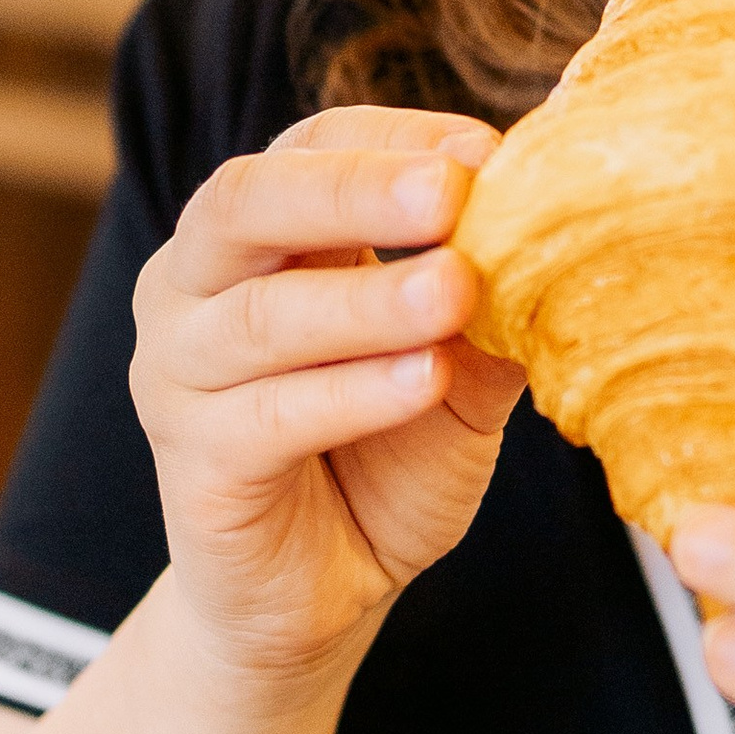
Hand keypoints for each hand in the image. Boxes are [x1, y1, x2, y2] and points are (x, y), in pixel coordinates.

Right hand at [130, 106, 524, 684]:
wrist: (321, 595)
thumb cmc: (383, 461)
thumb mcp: (457, 372)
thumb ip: (486, 306)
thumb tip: (557, 232)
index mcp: (258, 236)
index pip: (308, 147)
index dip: (391, 138)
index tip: (486, 150)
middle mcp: (194, 286)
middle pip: (248, 201)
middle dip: (355, 190)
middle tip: (451, 192)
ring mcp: (178, 373)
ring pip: (259, 315)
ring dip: (365, 300)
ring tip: (456, 291)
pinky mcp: (192, 463)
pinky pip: (269, 417)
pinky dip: (352, 393)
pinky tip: (423, 379)